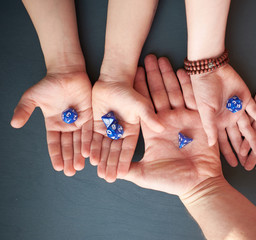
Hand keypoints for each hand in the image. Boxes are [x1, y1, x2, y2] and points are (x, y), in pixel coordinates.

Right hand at [11, 71, 92, 175]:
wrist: (66, 72)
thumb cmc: (49, 84)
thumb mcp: (32, 97)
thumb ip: (24, 110)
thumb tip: (14, 124)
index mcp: (53, 124)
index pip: (54, 143)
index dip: (56, 155)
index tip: (58, 167)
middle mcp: (67, 125)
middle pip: (68, 146)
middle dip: (69, 159)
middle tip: (71, 172)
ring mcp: (79, 121)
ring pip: (79, 141)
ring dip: (79, 154)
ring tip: (80, 167)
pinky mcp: (90, 116)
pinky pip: (89, 131)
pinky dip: (88, 142)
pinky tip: (89, 153)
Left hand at [90, 59, 163, 182]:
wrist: (114, 80)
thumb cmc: (130, 92)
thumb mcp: (142, 106)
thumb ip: (149, 117)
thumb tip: (162, 127)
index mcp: (131, 131)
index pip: (127, 149)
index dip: (124, 161)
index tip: (120, 174)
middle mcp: (119, 132)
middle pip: (114, 151)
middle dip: (111, 164)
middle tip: (107, 177)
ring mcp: (107, 128)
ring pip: (102, 146)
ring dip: (100, 158)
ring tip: (97, 171)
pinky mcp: (95, 123)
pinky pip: (91, 137)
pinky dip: (90, 146)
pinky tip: (88, 156)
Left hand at [123, 55, 221, 195]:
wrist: (198, 184)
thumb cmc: (172, 181)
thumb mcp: (144, 174)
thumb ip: (127, 168)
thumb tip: (105, 169)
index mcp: (154, 131)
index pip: (144, 106)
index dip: (139, 89)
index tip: (132, 73)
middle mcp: (167, 123)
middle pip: (158, 95)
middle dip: (153, 77)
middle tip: (147, 58)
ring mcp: (183, 120)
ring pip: (174, 93)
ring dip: (168, 76)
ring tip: (162, 59)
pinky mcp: (198, 120)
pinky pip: (191, 99)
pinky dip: (187, 85)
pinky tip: (181, 71)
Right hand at [190, 65, 255, 166]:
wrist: (210, 70)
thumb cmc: (202, 90)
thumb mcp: (204, 111)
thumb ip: (209, 128)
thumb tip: (210, 146)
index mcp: (216, 121)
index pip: (223, 141)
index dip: (228, 152)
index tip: (234, 164)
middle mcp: (228, 117)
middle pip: (237, 137)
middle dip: (242, 149)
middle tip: (248, 162)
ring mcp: (238, 109)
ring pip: (248, 127)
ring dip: (253, 138)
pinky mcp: (246, 99)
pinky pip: (255, 111)